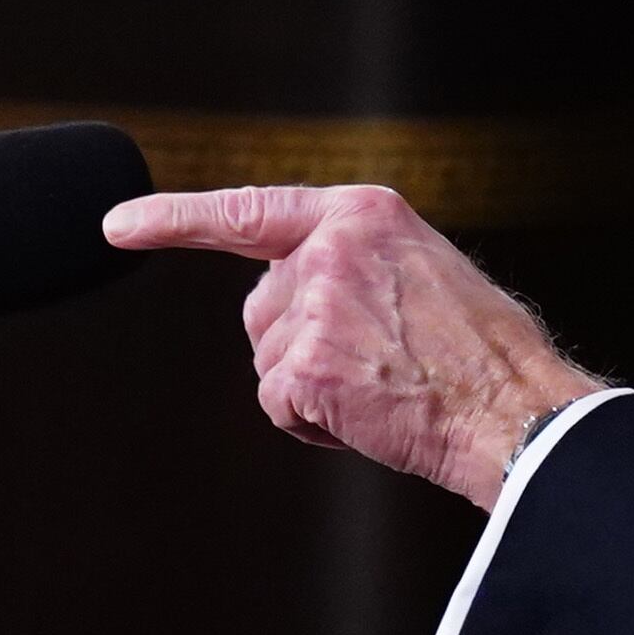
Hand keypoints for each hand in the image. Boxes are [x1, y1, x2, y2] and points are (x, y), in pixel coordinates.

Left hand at [104, 183, 600, 505]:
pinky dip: (316, 424)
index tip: (117, 225)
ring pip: (271, 360)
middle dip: (300, 346)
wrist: (515, 407)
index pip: (249, 211)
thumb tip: (295, 297)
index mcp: (364, 213)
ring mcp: (314, 306)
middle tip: (381, 365)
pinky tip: (370, 417)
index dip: (174, 219)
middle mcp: (330, 249)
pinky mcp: (304, 365)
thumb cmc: (485, 353)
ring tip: (387, 388)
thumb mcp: (423, 269)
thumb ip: (358, 264)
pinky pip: (280, 404)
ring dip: (314, 388)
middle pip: (263, 308)